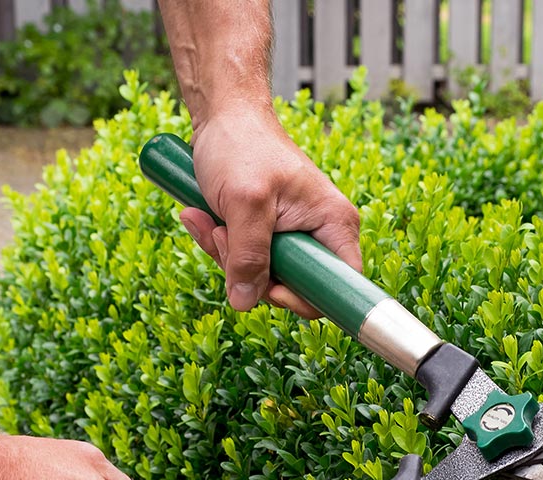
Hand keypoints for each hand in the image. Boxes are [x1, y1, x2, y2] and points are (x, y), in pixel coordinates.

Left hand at [181, 106, 361, 315]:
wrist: (223, 115)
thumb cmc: (243, 145)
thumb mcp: (244, 203)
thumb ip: (248, 254)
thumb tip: (245, 301)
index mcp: (335, 225)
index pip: (341, 285)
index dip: (307, 297)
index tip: (271, 287)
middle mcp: (321, 234)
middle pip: (295, 285)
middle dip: (250, 271)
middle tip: (223, 237)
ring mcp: (294, 235)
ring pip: (264, 276)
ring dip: (227, 255)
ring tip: (208, 220)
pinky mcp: (269, 234)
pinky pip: (246, 260)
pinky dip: (220, 246)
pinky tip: (202, 218)